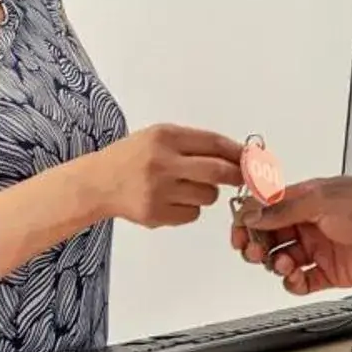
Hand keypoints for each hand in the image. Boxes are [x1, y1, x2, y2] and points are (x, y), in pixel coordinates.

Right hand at [90, 125, 245, 229]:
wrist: (97, 183)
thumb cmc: (133, 157)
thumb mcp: (159, 138)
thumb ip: (195, 144)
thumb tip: (239, 154)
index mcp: (165, 137)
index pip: (214, 143)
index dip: (238, 152)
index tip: (254, 159)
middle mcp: (162, 162)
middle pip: (218, 171)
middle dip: (237, 176)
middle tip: (245, 179)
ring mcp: (158, 191)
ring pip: (208, 195)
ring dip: (208, 192)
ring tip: (187, 186)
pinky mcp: (155, 214)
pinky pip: (193, 214)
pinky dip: (191, 209)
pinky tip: (172, 200)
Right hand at [231, 176, 351, 294]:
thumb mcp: (320, 202)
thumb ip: (283, 210)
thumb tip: (251, 213)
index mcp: (306, 200)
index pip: (266, 209)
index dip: (248, 221)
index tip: (239, 233)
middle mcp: (309, 224)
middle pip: (269, 236)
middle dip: (256, 244)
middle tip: (254, 251)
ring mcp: (319, 248)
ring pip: (281, 260)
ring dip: (275, 263)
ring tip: (286, 264)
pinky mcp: (329, 272)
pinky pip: (301, 282)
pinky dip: (292, 283)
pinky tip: (296, 279)